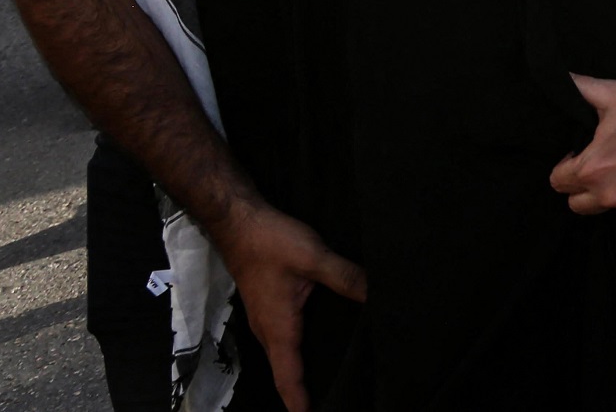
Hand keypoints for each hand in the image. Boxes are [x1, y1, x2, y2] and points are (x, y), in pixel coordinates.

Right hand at [211, 201, 366, 411]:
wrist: (238, 222)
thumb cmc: (270, 242)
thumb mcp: (314, 258)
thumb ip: (346, 277)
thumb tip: (377, 294)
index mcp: (279, 329)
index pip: (289, 379)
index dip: (301, 404)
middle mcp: (269, 332)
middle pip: (285, 375)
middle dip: (302, 396)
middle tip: (330, 403)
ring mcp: (265, 320)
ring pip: (283, 358)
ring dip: (298, 375)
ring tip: (324, 385)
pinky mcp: (268, 308)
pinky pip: (282, 342)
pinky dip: (296, 354)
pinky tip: (315, 345)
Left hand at [548, 76, 615, 216]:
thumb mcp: (615, 92)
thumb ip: (579, 88)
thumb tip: (559, 78)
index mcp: (594, 170)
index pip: (558, 182)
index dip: (565, 164)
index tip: (580, 152)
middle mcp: (613, 195)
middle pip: (578, 204)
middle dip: (581, 187)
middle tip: (599, 163)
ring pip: (613, 207)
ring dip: (614, 191)